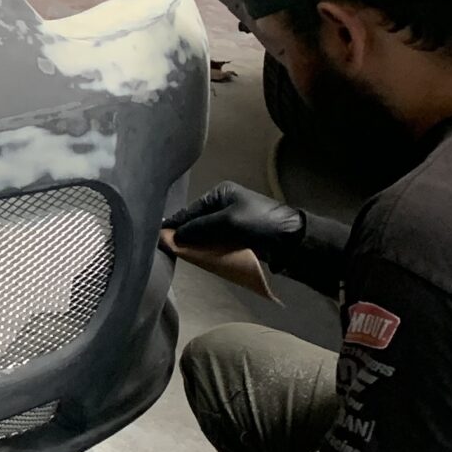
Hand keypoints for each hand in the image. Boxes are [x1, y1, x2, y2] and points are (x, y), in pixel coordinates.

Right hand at [161, 182, 306, 259]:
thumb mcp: (226, 222)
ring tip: (181, 255)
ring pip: (205, 234)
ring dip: (196, 245)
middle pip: (196, 222)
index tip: (158, 237)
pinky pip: (216, 243)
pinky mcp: (237, 237)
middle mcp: (224, 205)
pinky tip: (198, 257)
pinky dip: (207, 250)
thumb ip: (198, 228)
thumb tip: (173, 237)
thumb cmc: (259, 224)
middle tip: (168, 249)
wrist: (292, 240)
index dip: (175, 224)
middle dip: (185, 235)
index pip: (190, 210)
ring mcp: (231, 221)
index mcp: (221, 193)